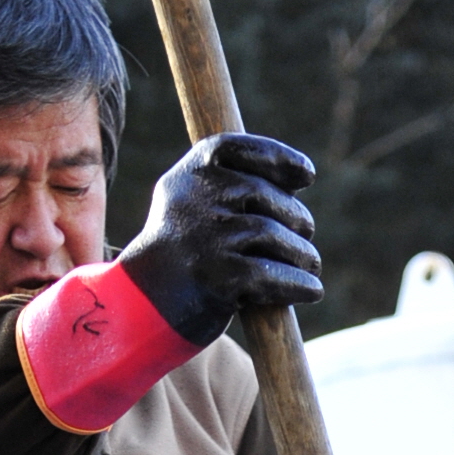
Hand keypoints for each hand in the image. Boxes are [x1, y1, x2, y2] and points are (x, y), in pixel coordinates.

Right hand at [116, 132, 320, 349]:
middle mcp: (197, 199)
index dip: (279, 157)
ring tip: (310, 262)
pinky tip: (311, 289)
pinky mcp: (220, 277)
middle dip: (295, 216)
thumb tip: (294, 180)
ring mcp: (208, 238)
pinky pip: (273, 274)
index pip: (241, 149)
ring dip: (302, 253)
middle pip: (265, 195)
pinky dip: (299, 283)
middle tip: (306, 232)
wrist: (142, 306)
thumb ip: (231, 185)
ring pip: (274, 235)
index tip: (307, 175)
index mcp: (190, 173)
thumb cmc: (181, 253)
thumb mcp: (190, 204)